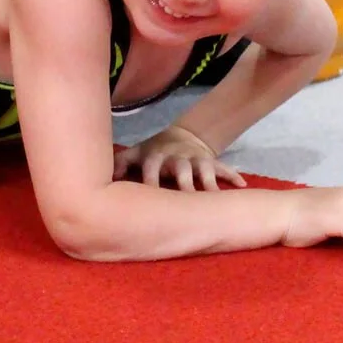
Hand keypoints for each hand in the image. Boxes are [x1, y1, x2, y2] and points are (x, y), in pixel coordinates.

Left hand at [112, 125, 247, 192]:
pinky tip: (242, 186)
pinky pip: (224, 168)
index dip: (150, 182)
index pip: (151, 169)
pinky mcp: (211, 161)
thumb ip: (119, 164)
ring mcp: (197, 158)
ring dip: (210, 185)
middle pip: (181, 171)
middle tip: (187, 205)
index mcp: (157, 156)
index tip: (148, 201)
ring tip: (215, 201)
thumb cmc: (153, 152)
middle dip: (184, 186)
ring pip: (205, 171)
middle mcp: (177, 157)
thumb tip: (100, 178)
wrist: (182, 136)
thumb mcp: (136, 153)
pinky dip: (233, 176)